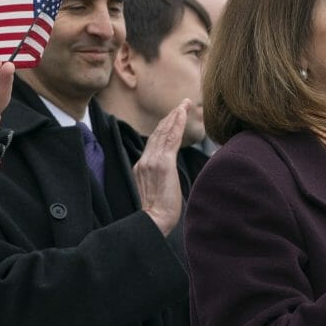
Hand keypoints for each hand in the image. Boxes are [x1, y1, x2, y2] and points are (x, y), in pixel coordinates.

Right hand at [133, 99, 188, 235]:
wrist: (153, 221)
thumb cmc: (158, 213)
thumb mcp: (156, 190)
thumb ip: (161, 177)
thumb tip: (170, 174)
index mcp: (142, 167)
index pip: (154, 142)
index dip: (163, 128)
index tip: (172, 118)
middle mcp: (145, 160)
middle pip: (158, 133)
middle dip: (170, 117)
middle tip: (181, 105)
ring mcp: (152, 161)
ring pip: (164, 132)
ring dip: (174, 116)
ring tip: (184, 105)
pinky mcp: (163, 163)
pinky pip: (171, 139)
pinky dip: (176, 124)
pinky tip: (182, 114)